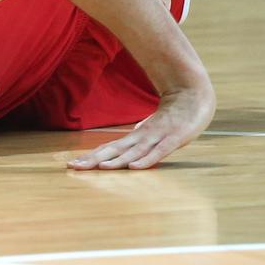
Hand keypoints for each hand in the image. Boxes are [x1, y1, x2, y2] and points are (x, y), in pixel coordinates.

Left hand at [67, 84, 215, 169]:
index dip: (91, 156)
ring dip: (117, 161)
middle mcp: (141, 137)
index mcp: (134, 136)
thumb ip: (137, 139)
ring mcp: (157, 137)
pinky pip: (159, 152)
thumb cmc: (171, 116)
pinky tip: (134, 168)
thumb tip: (124, 146)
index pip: (108, 148)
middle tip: (74, 167)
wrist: (193, 96)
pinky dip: (147, 160)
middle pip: (114, 150)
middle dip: (94, 160)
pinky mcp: (174, 139)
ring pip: (133, 152)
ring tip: (100, 168)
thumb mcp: (150, 129)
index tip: (71, 165)